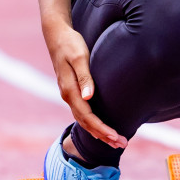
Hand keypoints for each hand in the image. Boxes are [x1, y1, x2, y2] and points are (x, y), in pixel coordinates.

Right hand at [43, 23, 125, 149]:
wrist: (56, 35)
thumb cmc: (70, 43)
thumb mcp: (79, 57)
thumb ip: (84, 77)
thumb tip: (88, 97)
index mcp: (69, 90)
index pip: (87, 116)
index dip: (101, 128)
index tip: (115, 137)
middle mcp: (68, 96)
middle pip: (86, 123)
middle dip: (103, 135)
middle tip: (122, 144)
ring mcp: (69, 95)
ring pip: (84, 120)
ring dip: (99, 132)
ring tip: (115, 141)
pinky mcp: (73, 91)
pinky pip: (83, 113)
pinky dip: (92, 123)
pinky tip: (102, 127)